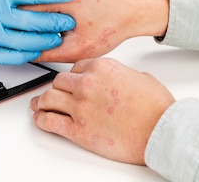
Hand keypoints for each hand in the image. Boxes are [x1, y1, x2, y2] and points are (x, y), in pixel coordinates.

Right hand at [23, 0, 169, 62]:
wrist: (134, 7)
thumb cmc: (112, 24)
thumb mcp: (80, 47)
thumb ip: (50, 52)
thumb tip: (29, 53)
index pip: (26, 8)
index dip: (25, 23)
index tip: (28, 32)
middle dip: (33, 12)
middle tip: (42, 26)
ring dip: (41, 0)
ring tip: (54, 15)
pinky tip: (64, 4)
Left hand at [30, 57, 175, 164]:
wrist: (161, 131)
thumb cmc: (156, 108)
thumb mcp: (141, 78)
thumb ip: (123, 75)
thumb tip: (121, 79)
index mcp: (102, 67)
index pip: (75, 68)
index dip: (72, 76)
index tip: (69, 82)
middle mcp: (87, 83)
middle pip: (59, 82)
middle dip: (56, 89)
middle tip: (53, 94)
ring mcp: (79, 106)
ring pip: (48, 98)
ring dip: (41, 101)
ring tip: (38, 104)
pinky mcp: (77, 130)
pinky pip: (49, 121)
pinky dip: (41, 119)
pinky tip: (39, 118)